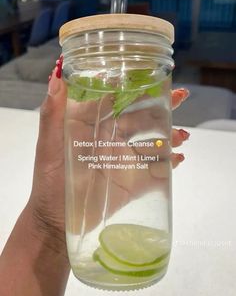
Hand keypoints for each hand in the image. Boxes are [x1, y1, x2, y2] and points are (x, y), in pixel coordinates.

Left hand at [29, 59, 189, 246]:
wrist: (55, 220)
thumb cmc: (50, 179)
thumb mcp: (49, 144)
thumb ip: (52, 113)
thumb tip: (56, 75)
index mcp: (94, 125)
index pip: (118, 100)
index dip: (135, 87)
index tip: (153, 75)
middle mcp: (112, 138)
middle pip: (141, 117)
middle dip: (162, 106)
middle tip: (180, 96)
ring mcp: (125, 160)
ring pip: (153, 141)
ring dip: (170, 135)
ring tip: (182, 135)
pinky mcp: (133, 182)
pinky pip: (156, 170)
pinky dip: (169, 164)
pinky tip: (178, 159)